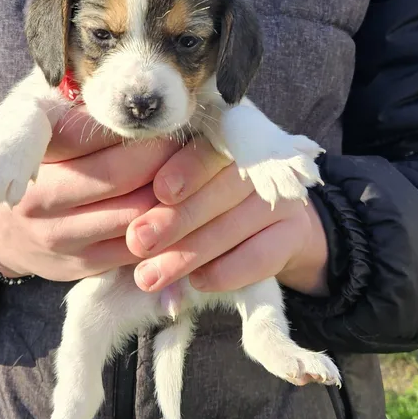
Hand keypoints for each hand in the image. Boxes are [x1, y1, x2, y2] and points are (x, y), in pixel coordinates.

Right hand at [0, 109, 177, 293]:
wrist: (2, 230)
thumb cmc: (42, 164)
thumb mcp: (41, 122)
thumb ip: (80, 109)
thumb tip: (139, 98)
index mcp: (33, 150)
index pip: (97, 132)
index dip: (142, 126)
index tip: (171, 118)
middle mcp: (42, 196)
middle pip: (121, 175)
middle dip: (165, 158)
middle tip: (192, 146)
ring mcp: (61, 235)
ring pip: (135, 215)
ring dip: (172, 197)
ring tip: (191, 177)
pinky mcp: (82, 264)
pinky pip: (137, 248)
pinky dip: (165, 230)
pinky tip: (179, 211)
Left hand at [126, 137, 328, 295]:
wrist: (269, 227)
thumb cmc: (204, 202)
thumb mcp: (182, 187)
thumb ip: (156, 193)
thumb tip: (122, 223)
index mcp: (230, 137)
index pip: (212, 145)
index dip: (187, 167)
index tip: (160, 191)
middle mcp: (262, 161)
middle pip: (221, 188)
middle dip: (175, 220)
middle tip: (138, 242)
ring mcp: (283, 197)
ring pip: (235, 224)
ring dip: (188, 254)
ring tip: (149, 276)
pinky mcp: (294, 234)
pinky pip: (260, 256)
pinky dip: (225, 272)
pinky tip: (197, 281)